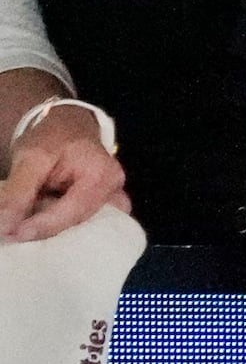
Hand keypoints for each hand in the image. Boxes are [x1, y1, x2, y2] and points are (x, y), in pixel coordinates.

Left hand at [1, 86, 128, 239]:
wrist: (70, 129)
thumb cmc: (54, 138)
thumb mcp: (32, 157)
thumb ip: (19, 191)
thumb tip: (5, 224)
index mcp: (104, 176)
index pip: (75, 210)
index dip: (44, 226)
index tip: (13, 234)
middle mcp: (116, 195)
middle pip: (78, 222)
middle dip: (46, 231)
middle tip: (13, 235)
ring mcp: (112, 205)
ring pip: (79, 227)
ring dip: (50, 230)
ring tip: (22, 227)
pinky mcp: (103, 211)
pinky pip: (80, 225)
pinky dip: (57, 226)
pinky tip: (36, 224)